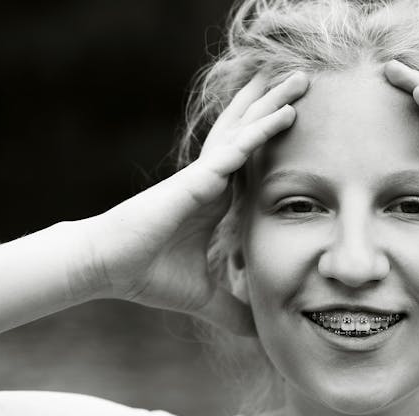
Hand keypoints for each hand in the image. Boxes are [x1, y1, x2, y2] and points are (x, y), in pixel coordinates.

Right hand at [76, 70, 309, 333]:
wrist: (110, 268)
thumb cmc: (149, 276)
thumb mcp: (205, 296)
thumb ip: (233, 309)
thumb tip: (258, 332)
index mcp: (220, 200)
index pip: (257, 163)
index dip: (278, 141)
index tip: (306, 127)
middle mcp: (215, 180)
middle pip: (254, 133)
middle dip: (279, 106)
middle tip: (308, 82)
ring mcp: (207, 175)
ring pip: (248, 130)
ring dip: (276, 104)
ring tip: (302, 79)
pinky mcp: (198, 179)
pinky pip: (236, 150)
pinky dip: (261, 132)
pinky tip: (285, 113)